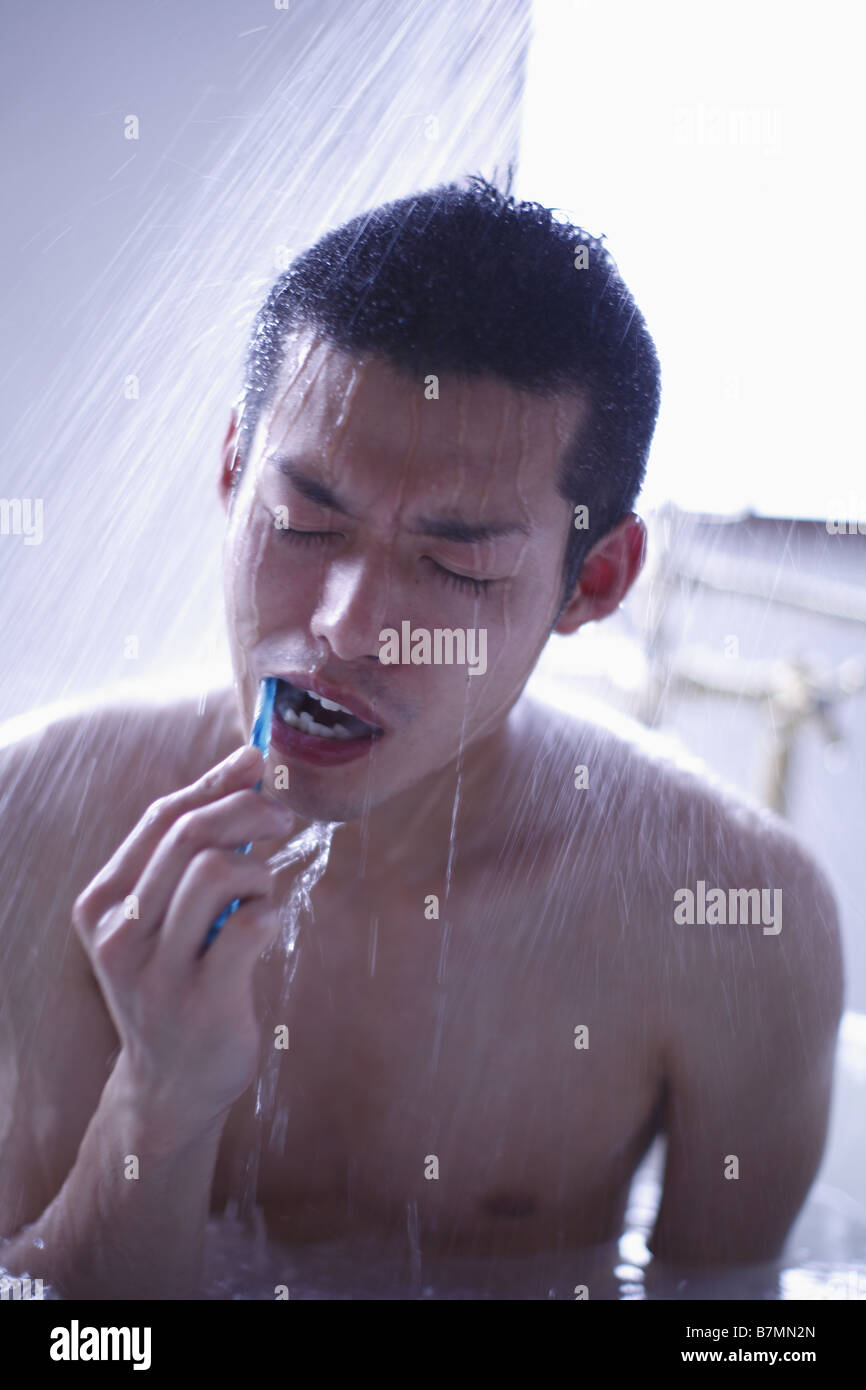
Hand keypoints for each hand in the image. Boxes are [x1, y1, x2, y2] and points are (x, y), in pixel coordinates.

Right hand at [72, 745, 296, 1141]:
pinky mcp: (201, 1000)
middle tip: (285, 816)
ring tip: (263, 891)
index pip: (159, 818)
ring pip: (217, 871)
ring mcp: (156, 971)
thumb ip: (185, 857)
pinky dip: (269, 911)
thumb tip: (243, 771)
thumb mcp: (159, 919)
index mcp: (102, 904)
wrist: (170, 1086)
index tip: (256, 762)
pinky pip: (249, 925)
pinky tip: (266, 925)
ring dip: (259, 869)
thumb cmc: (176, 983)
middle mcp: (119, 934)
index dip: (214, 782)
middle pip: (189, 836)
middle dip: (248, 812)